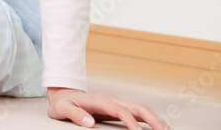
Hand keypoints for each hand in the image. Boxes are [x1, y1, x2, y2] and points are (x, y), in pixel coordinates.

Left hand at [47, 88, 167, 128]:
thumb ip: (75, 115)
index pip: (121, 111)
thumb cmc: (62, 103)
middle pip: (137, 108)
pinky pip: (137, 113)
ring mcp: (116, 103)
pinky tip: (157, 127)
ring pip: (141, 109)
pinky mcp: (117, 108)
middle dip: (153, 119)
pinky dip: (149, 119)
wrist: (62, 94)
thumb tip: (89, 122)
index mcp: (101, 101)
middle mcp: (112, 100)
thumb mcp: (63, 109)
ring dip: (155, 119)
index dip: (131, 123)